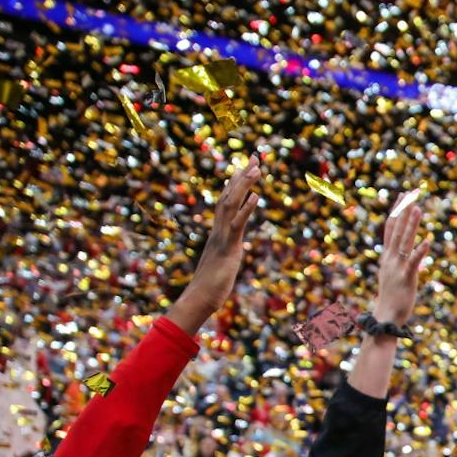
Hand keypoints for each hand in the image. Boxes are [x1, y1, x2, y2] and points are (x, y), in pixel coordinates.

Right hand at [177, 158, 261, 317]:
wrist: (199, 299)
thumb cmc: (210, 287)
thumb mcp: (222, 265)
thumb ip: (226, 254)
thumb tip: (229, 252)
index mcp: (218, 233)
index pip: (227, 202)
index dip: (236, 184)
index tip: (245, 167)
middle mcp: (218, 230)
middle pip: (229, 196)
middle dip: (242, 176)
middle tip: (254, 157)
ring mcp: (222, 237)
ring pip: (232, 205)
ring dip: (244, 186)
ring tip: (257, 168)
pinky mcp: (228, 248)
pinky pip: (237, 225)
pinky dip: (246, 210)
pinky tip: (256, 197)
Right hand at [371, 191, 431, 327]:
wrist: (385, 317)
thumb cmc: (391, 298)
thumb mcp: (392, 275)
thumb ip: (397, 263)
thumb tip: (406, 255)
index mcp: (387, 257)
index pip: (390, 229)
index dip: (395, 212)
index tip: (400, 197)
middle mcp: (390, 258)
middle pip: (397, 229)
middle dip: (403, 211)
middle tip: (410, 193)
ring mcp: (397, 267)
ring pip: (404, 241)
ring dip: (411, 224)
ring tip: (417, 208)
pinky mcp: (406, 277)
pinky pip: (414, 261)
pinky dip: (420, 250)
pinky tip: (427, 240)